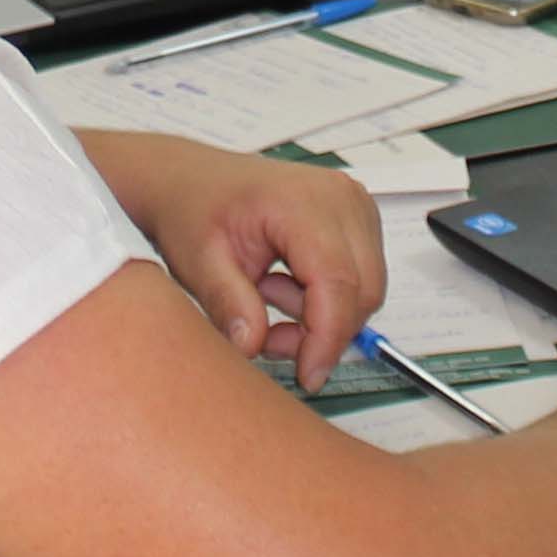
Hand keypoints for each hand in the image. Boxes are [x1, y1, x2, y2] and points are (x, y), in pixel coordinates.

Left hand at [149, 149, 391, 391]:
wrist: (192, 180)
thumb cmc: (193, 208)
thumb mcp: (197, 262)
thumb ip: (228, 303)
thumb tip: (253, 345)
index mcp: (301, 201)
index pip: (337, 282)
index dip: (326, 338)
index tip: (308, 375)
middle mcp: (339, 197)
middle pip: (361, 290)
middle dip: (322, 332)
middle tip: (270, 341)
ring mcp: (353, 205)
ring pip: (365, 289)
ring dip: (322, 316)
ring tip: (265, 298)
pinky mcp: (355, 218)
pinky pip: (359, 277)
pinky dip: (327, 299)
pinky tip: (282, 287)